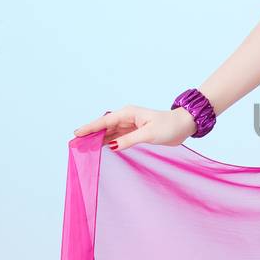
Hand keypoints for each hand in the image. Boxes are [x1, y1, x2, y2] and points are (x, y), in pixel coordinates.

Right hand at [73, 104, 196, 151]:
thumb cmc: (169, 126)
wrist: (183, 126)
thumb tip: (112, 146)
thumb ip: (129, 140)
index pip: (105, 121)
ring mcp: (130, 125)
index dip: (90, 128)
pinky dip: (108, 141)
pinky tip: (100, 146)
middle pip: (104, 126)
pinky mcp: (134, 132)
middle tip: (76, 143)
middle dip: (90, 134)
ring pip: (109, 132)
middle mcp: (127, 118)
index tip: (77, 133)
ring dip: (98, 138)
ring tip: (84, 146)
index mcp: (128, 113)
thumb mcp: (149, 134)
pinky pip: (117, 137)